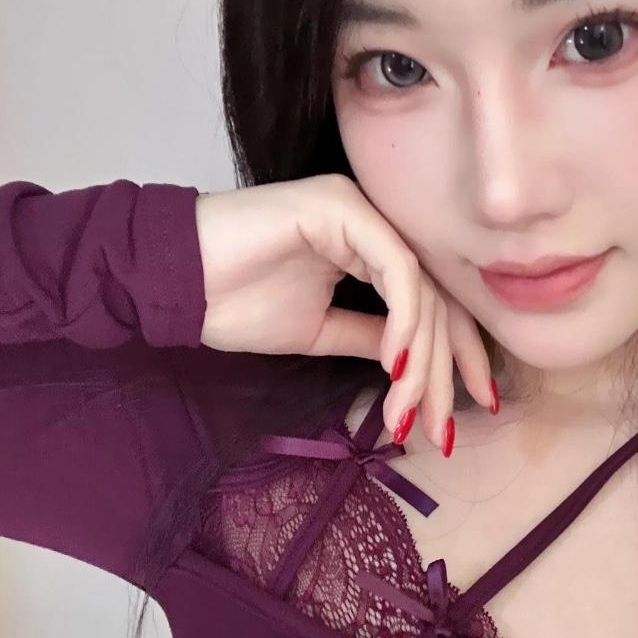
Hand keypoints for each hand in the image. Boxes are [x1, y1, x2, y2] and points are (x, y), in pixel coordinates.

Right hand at [194, 174, 492, 447]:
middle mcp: (374, 220)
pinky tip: (395, 366)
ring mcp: (361, 209)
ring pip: (422, 290)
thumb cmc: (233, 301)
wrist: (173, 282)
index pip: (434, 302)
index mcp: (370, 245)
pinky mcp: (342, 207)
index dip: (456, 358)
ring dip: (421, 360)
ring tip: (407, 413)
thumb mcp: (319, 331)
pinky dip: (403, 320)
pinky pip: (396, 268)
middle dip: (446, 371)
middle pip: (437, 299)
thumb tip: (416, 366)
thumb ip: (370, 337)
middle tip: (442, 430)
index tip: (465, 411)